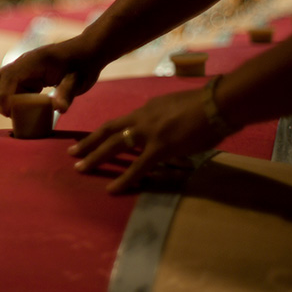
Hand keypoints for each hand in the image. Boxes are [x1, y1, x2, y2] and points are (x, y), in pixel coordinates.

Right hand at [0, 36, 103, 116]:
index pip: (8, 77)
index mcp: (33, 61)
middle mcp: (24, 63)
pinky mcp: (28, 75)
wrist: (88, 53)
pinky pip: (13, 87)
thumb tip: (59, 109)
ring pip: (1, 84)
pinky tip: (29, 108)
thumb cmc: (84, 64)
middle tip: (10, 115)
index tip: (8, 113)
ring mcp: (24, 69)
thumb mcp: (77, 81)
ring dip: (5, 99)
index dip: (3, 96)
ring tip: (18, 114)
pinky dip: (14, 99)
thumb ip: (66, 94)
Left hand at [68, 88, 225, 193]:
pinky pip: (138, 167)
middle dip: (88, 141)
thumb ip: (167, 118)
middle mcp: (143, 117)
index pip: (121, 121)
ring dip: (95, 157)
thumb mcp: (179, 107)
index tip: (92, 138)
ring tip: (80, 168)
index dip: (105, 131)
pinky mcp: (160, 148)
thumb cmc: (209, 104)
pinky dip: (124, 179)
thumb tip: (167, 130)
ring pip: (114, 145)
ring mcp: (149, 132)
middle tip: (71, 152)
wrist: (220, 102)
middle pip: (108, 130)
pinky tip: (112, 189)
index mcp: (148, 108)